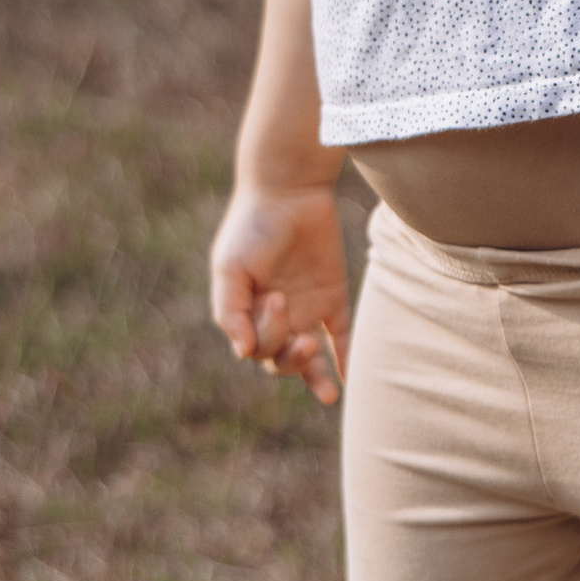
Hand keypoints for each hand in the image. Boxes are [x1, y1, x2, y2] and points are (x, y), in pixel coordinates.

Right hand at [211, 182, 350, 405]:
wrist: (289, 189)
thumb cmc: (252, 227)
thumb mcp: (230, 268)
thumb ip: (231, 312)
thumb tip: (243, 354)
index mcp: (246, 313)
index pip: (256, 349)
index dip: (268, 336)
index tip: (276, 298)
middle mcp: (275, 317)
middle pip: (280, 361)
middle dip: (290, 359)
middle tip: (302, 335)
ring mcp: (305, 309)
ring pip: (309, 358)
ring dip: (313, 375)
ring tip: (326, 390)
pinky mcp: (333, 298)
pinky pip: (340, 337)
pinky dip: (345, 359)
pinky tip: (349, 380)